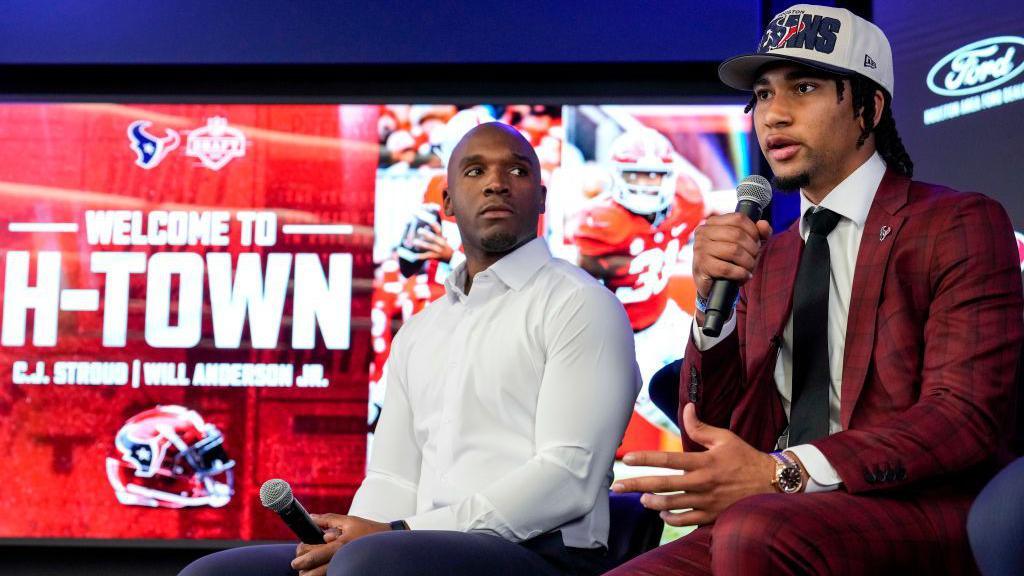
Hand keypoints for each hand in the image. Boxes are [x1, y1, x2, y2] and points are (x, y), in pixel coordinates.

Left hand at [291, 514, 390, 575]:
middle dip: (302, 567)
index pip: (312, 555)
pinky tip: (321, 570)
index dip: (300, 556)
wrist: (387, 545)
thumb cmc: (368, 532)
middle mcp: (339, 560)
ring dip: (310, 574)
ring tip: (309, 570)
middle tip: (300, 564)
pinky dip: (322, 574)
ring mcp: (343, 569)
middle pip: (310, 572)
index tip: (297, 556)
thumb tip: (311, 517)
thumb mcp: (349, 521)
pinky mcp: (348, 572)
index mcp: (338, 546)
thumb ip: (328, 520)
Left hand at [412, 221, 453, 261]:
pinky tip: (415, 255)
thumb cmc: (443, 244)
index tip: (429, 221)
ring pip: (429, 246)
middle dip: (426, 234)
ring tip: (414, 241)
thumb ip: (434, 232)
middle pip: (433, 238)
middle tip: (419, 230)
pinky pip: (427, 255)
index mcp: (442, 237)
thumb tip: (425, 227)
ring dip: (421, 244)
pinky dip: (421, 256)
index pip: (439, 230)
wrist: (451, 256)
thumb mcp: (441, 237)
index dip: (434, 225)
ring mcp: (438, 250)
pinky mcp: (435, 256)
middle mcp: (441, 243)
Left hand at [611, 403, 775, 525]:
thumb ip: (701, 427)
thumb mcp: (725, 438)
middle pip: (663, 484)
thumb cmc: (745, 458)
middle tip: (617, 486)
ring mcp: (707, 502)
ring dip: (652, 502)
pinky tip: (662, 512)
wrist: (771, 483)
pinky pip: (687, 521)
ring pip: (672, 504)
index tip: (626, 458)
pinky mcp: (712, 515)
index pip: (668, 459)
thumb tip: (686, 408)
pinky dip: (672, 518)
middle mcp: (702, 483)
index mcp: (704, 462)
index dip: (646, 458)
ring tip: (640, 499)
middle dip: (637, 485)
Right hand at [692, 213, 771, 300]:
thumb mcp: (746, 244)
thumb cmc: (730, 260)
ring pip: (733, 251)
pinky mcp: (702, 266)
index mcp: (713, 222)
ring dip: (748, 262)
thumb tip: (763, 224)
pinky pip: (727, 268)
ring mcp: (700, 249)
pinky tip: (744, 276)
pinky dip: (740, 273)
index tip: (757, 242)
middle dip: (752, 248)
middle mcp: (703, 232)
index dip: (753, 231)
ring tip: (749, 268)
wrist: (712, 283)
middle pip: (737, 234)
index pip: (738, 218)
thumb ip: (758, 232)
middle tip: (754, 257)